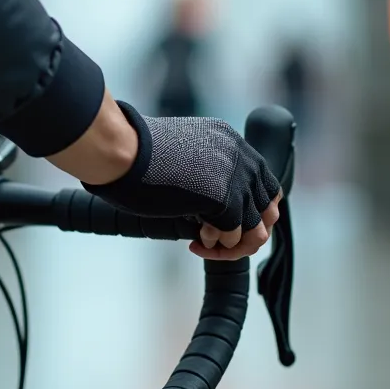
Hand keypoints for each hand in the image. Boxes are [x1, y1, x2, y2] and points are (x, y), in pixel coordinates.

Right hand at [82, 101, 281, 260]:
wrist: (121, 149)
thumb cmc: (136, 154)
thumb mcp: (184, 155)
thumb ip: (206, 172)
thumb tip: (210, 206)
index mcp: (231, 141)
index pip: (263, 184)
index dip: (248, 210)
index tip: (223, 222)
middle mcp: (240, 156)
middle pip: (267, 208)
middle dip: (247, 232)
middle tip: (218, 241)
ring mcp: (234, 177)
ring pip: (256, 227)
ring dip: (234, 245)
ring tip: (207, 245)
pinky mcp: (223, 199)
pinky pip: (235, 236)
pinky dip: (218, 247)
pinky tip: (197, 241)